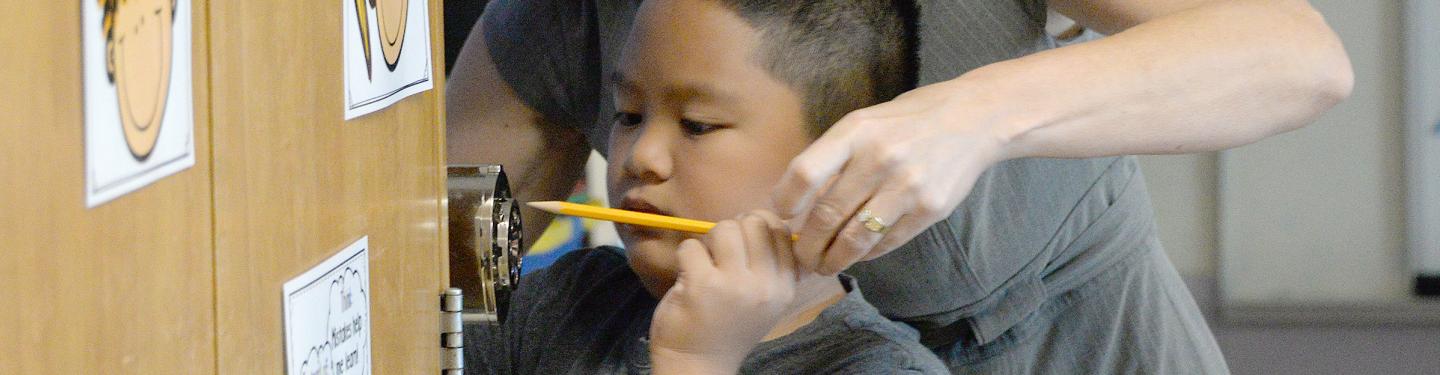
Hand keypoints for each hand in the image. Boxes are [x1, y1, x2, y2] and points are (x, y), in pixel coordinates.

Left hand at [649, 210, 801, 372]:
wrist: (698, 364)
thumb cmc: (727, 326)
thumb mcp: (764, 300)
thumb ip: (771, 264)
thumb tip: (764, 217)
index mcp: (785, 287)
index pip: (781, 230)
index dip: (758, 226)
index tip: (742, 245)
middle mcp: (766, 286)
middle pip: (754, 222)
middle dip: (732, 230)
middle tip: (720, 255)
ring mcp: (735, 285)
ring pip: (724, 228)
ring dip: (708, 242)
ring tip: (704, 266)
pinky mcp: (703, 285)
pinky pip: (692, 246)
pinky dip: (685, 257)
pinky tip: (688, 280)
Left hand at [772, 78, 1017, 274]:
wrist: (973, 120)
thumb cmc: (906, 122)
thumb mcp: (864, 123)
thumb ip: (832, 156)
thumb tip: (795, 199)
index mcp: (855, 132)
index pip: (805, 173)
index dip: (785, 201)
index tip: (782, 215)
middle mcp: (879, 158)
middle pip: (827, 215)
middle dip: (807, 245)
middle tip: (802, 256)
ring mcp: (907, 186)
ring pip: (855, 238)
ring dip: (834, 259)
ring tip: (826, 265)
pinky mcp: (930, 209)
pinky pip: (887, 242)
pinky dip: (867, 254)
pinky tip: (859, 254)